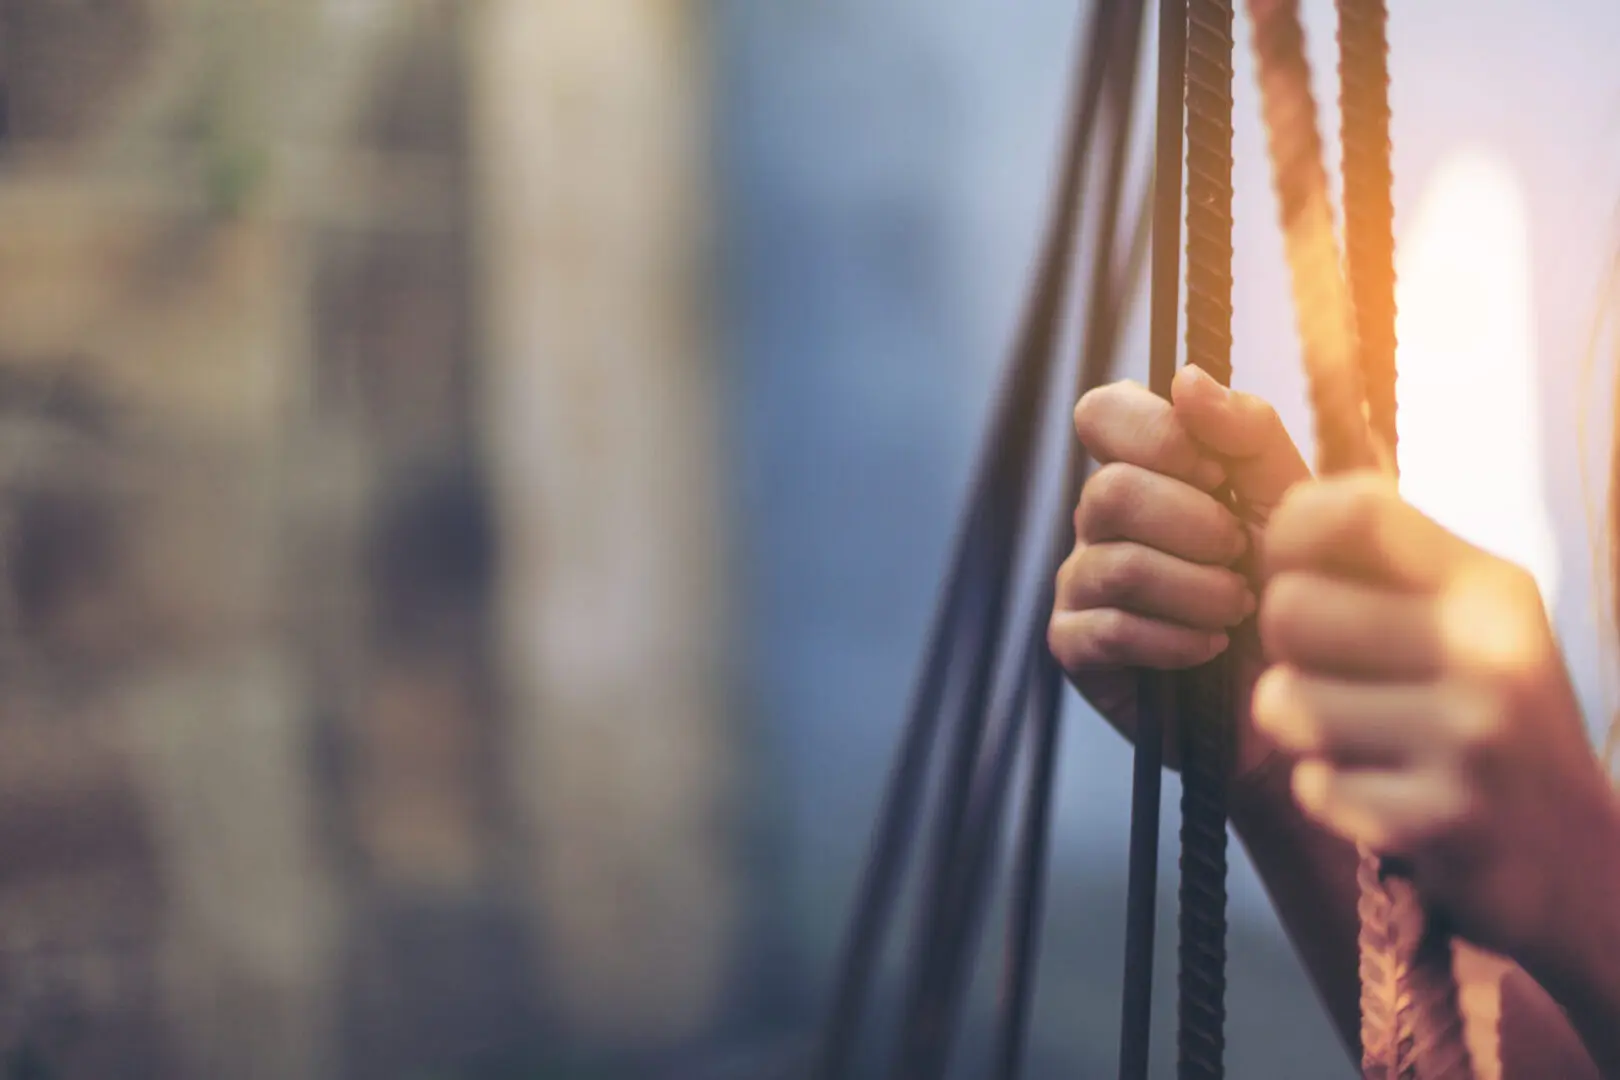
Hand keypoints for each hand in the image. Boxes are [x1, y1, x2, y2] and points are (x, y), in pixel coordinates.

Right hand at [1048, 365, 1308, 777]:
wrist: (1308, 696)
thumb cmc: (1298, 588)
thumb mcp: (1293, 502)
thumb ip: (1249, 435)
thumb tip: (1186, 380)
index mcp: (1145, 468)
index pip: (1103, 412)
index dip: (1154, 434)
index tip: (1217, 473)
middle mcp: (1101, 520)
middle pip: (1111, 490)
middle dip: (1193, 524)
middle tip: (1241, 553)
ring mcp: (1080, 582)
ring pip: (1114, 563)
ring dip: (1194, 587)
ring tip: (1239, 608)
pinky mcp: (1074, 648)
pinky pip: (1107, 628)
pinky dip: (1172, 639)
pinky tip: (1209, 649)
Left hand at [1252, 470, 1619, 963]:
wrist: (1579, 864)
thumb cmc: (1486, 723)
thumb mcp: (1464, 622)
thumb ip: (1379, 564)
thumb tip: (1276, 508)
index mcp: (1486, 585)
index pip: (1347, 511)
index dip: (1288, 538)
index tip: (1297, 575)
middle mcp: (1488, 650)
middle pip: (1288, 609)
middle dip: (1286, 652)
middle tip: (1335, 681)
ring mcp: (1472, 737)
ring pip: (1283, 701)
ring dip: (1302, 732)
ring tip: (1363, 743)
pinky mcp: (1445, 820)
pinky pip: (1312, 786)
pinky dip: (1331, 797)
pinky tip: (1386, 798)